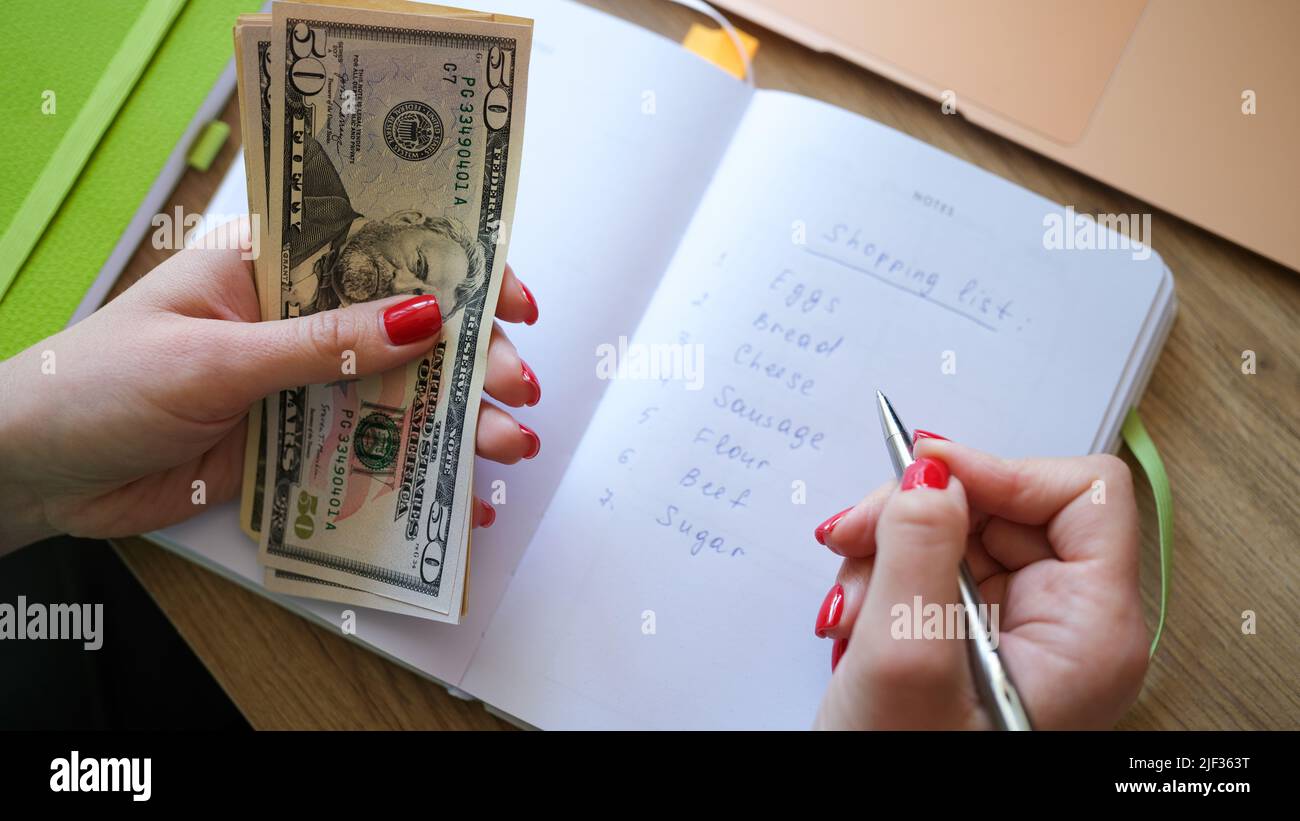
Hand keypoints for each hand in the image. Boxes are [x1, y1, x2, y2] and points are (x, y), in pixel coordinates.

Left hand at [0, 220, 542, 550]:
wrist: (38, 472)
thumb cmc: (100, 383)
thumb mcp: (216, 357)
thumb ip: (322, 345)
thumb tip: (421, 318)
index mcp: (273, 266)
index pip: (382, 249)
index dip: (455, 268)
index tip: (512, 299)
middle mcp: (298, 321)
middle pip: (406, 331)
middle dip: (471, 359)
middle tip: (519, 386)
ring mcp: (301, 386)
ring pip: (398, 397)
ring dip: (457, 421)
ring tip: (510, 446)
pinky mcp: (296, 445)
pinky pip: (370, 455)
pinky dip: (416, 475)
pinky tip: (459, 496)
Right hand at [811, 436, 1148, 728]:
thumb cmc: (902, 777)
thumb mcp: (903, 659)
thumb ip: (918, 551)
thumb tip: (930, 472)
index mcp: (1091, 632)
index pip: (1083, 495)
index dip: (1001, 471)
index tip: (924, 471)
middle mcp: (1068, 626)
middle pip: (1008, 507)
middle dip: (920, 517)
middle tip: (854, 538)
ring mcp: (1021, 633)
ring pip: (961, 534)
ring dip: (890, 552)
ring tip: (852, 606)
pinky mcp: (976, 638)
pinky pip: (934, 568)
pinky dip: (886, 579)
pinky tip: (858, 620)